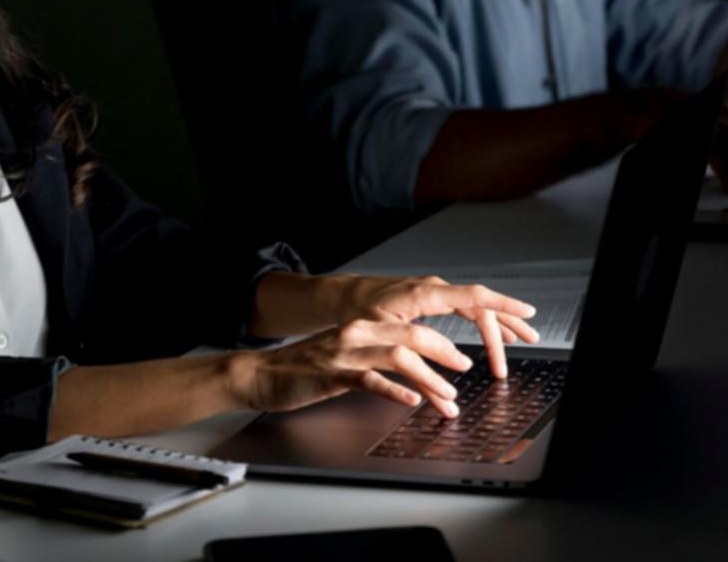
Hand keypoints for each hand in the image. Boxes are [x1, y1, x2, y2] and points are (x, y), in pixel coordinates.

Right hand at [232, 318, 478, 417]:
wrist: (263, 375)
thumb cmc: (305, 370)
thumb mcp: (346, 356)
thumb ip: (377, 359)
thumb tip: (415, 373)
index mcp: (363, 326)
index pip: (413, 327)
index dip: (442, 342)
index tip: (462, 358)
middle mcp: (358, 333)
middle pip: (412, 335)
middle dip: (445, 353)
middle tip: (465, 370)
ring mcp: (346, 353)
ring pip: (398, 357)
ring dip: (428, 377)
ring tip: (447, 396)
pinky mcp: (334, 374)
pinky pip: (371, 380)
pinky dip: (395, 390)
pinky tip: (411, 401)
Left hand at [323, 274, 539, 379]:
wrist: (344, 297)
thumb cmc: (360, 315)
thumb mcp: (386, 344)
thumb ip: (417, 371)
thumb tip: (444, 398)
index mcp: (425, 295)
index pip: (474, 296)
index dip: (503, 304)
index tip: (528, 312)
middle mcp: (435, 289)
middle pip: (481, 306)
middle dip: (505, 326)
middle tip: (524, 347)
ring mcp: (435, 293)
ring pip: (477, 306)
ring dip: (501, 322)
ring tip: (524, 337)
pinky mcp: (433, 299)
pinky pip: (467, 308)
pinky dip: (485, 321)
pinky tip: (498, 334)